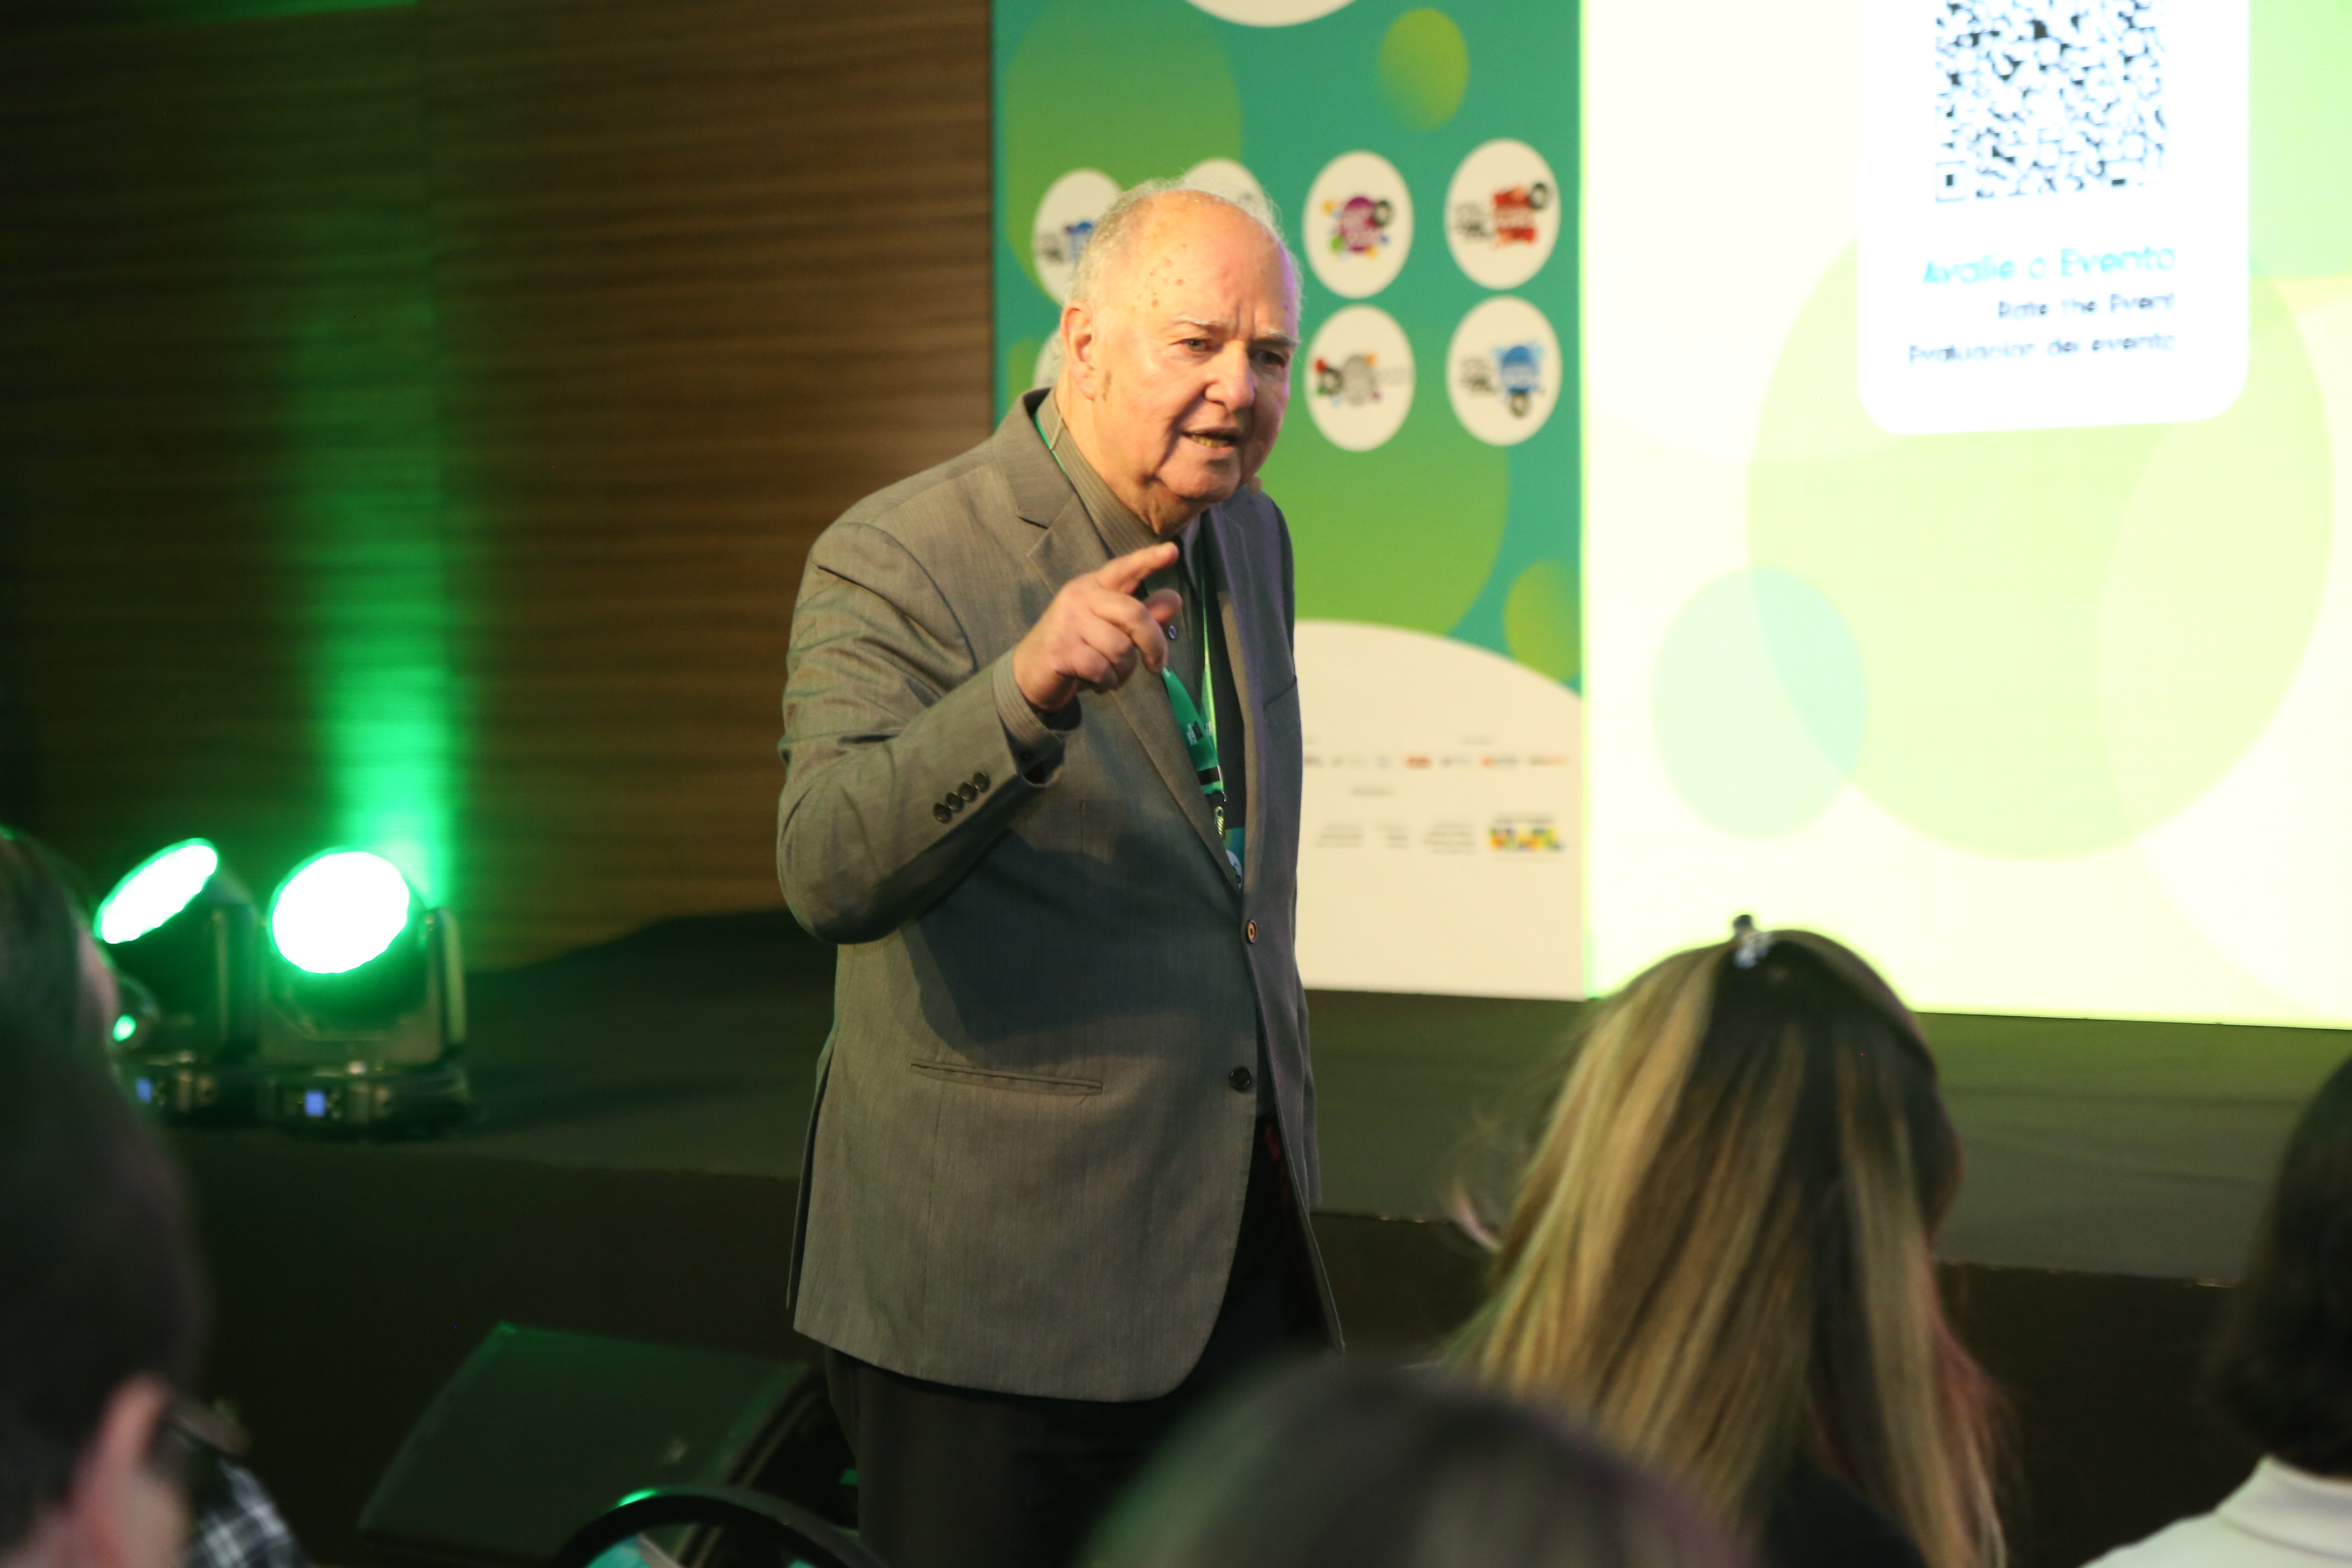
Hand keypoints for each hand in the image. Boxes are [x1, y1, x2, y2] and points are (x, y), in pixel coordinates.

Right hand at [1013, 541, 1185, 712]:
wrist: (1031, 673)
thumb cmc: (1078, 647)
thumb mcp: (1113, 630)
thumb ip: (1143, 616)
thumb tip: (1175, 600)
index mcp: (1094, 586)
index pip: (1124, 569)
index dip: (1148, 560)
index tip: (1172, 551)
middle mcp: (1080, 597)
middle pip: (1134, 614)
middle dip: (1154, 644)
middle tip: (1157, 666)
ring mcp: (1068, 622)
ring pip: (1121, 648)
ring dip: (1123, 670)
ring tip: (1110, 674)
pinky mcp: (1061, 649)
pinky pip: (1103, 669)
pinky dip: (1107, 682)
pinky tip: (1096, 682)